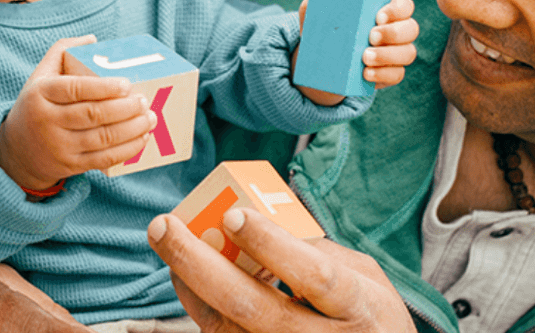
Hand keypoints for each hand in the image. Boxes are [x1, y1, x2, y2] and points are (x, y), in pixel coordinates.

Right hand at [0, 34, 156, 189]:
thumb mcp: (39, 76)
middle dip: (125, 108)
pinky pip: (103, 159)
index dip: (104, 87)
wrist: (16, 152)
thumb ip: (62, 51)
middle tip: (144, 101)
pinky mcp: (70, 165)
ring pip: (102, 138)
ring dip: (132, 129)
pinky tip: (141, 138)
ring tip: (150, 118)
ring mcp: (58, 146)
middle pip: (93, 114)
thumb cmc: (36, 106)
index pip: (75, 89)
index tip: (127, 84)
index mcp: (40, 94)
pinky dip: (126, 150)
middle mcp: (47, 121)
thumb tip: (93, 39)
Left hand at [147, 208, 416, 332]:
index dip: (272, 245)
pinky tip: (185, 276)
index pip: (314, 275)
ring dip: (189, 283)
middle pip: (253, 306)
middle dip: (201, 264)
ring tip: (167, 241)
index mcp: (357, 308)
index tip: (234, 213)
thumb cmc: (369, 316)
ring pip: (229, 327)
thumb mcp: (366, 279)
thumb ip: (321, 252)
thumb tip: (265, 225)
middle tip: (165, 226)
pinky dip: (198, 305)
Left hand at [294, 0, 418, 105]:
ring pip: (408, 53)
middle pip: (411, 29)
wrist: (324, 62)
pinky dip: (383, 74)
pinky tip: (367, 74)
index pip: (404, 5)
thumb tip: (315, 0)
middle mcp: (398, 30)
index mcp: (385, 9)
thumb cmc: (327, 29)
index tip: (378, 16)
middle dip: (392, 33)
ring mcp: (397, 53)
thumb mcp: (318, 13)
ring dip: (387, 55)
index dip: (397, 9)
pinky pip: (397, 75)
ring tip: (365, 57)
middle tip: (370, 36)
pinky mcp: (390, 73)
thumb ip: (317, 3)